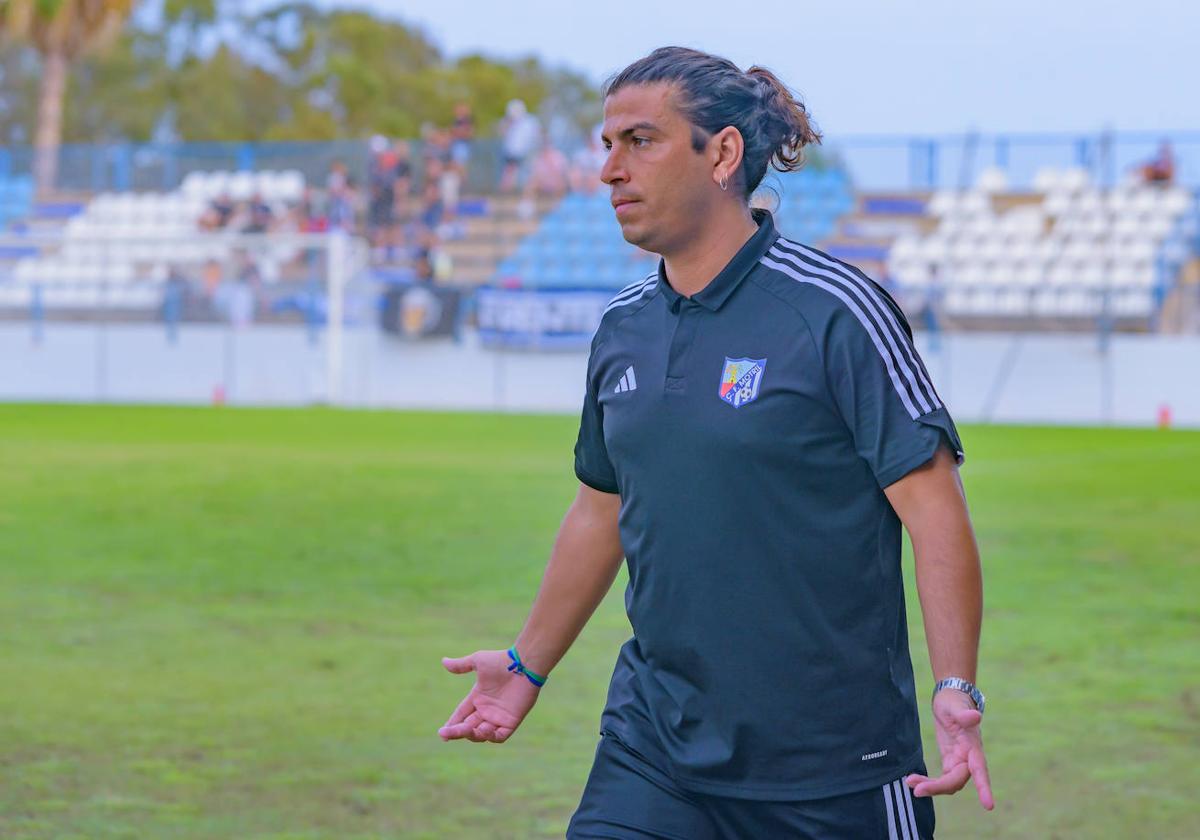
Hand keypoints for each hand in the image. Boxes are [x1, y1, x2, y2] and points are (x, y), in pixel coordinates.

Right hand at [437, 649, 540, 743]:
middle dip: (457, 731)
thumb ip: (461, 665)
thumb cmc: (502, 661)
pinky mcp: (511, 722)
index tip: (441, 733)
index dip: (451, 724)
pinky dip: (491, 737)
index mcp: (478, 697)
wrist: (523, 664)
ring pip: (481, 734)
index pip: (461, 714)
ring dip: (472, 735)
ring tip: (466, 729)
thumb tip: (443, 661)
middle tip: (446, 735)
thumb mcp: (478, 661)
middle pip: (468, 726)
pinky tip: (484, 730)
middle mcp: (487, 709)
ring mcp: (499, 717)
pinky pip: (500, 736)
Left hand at [905, 688, 993, 809]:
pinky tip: (912, 781)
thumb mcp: (955, 705)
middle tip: (916, 790)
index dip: (984, 787)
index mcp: (973, 746)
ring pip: (948, 783)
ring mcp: (960, 761)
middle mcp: (969, 757)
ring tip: (909, 782)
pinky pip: (941, 779)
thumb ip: (964, 713)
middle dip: (938, 788)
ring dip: (931, 787)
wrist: (949, 699)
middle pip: (957, 780)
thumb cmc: (954, 701)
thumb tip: (976, 716)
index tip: (989, 806)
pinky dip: (928, 782)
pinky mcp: (950, 761)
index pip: (980, 769)